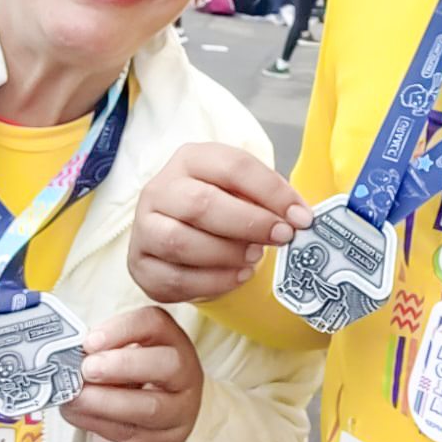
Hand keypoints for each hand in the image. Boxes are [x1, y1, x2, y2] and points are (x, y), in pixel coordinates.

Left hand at [62, 305, 203, 441]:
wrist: (143, 437)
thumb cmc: (130, 387)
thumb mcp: (124, 361)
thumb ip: (105, 352)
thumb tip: (67, 352)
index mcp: (173, 343)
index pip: (157, 324)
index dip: (124, 329)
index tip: (90, 341)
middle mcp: (185, 375)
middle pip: (169, 364)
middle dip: (125, 364)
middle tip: (88, 368)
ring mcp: (177, 412)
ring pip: (149, 406)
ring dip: (104, 400)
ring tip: (75, 395)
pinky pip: (127, 432)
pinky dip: (94, 421)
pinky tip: (74, 412)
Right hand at [128, 142, 313, 302]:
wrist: (183, 231)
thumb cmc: (222, 206)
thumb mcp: (244, 190)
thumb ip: (269, 198)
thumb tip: (300, 216)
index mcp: (191, 159)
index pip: (233, 166)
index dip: (272, 192)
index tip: (301, 217)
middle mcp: (160, 189)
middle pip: (202, 204)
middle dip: (250, 224)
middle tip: (281, 237)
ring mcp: (144, 227)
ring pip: (181, 242)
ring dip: (227, 254)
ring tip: (255, 258)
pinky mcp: (140, 265)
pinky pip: (174, 278)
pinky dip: (213, 282)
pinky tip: (238, 276)